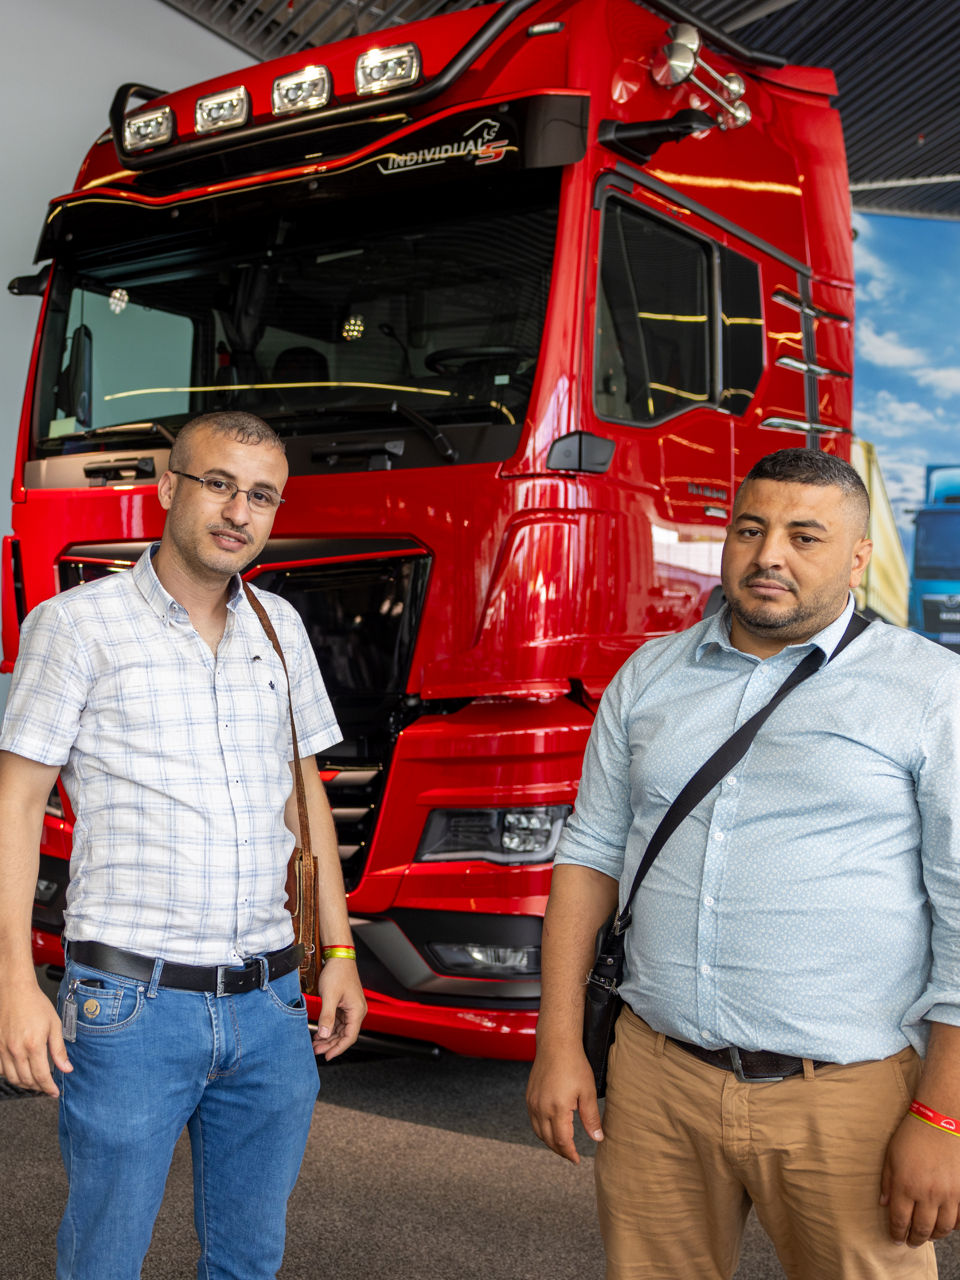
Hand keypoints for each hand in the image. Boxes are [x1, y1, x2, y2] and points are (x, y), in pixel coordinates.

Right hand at [0, 979, 71, 1096]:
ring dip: (24, 1084)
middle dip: (38, 1087)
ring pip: (12, 1078)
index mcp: (33, 1045)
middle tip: (46, 1087)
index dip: (49, 1088)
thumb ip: (59, 1050)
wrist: (15, 991)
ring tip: (35, 1082)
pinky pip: (1, 1070)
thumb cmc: (35, 1004)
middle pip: (26, 1080)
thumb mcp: (54, 1025)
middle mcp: (16, 1050)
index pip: (41, 1076)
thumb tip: (66, 1068)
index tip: (54, 1092)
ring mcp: (3, 1049)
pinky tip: (18, 1072)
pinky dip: (10, 1075)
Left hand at [311, 958, 366, 1059]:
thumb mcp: (330, 996)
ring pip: (341, 1029)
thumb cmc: (338, 973)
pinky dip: (329, 1028)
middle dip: (331, 1044)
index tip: (327, 1056)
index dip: (338, 1048)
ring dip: (329, 1037)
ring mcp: (351, 1008)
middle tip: (316, 1050)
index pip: (349, 1037)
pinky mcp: (345, 1005)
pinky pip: (338, 1022)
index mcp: (357, 1011)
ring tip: (316, 1044)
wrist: (339, 957)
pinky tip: (320, 1032)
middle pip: (345, 1035)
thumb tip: (324, 1035)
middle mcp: (357, 1011)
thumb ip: (327, 1017)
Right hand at [526, 1041, 603, 1163]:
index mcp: (557, 1109)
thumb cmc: (574, 1065)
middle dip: (560, 1150)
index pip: (562, 1141)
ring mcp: (533, 1102)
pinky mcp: (529, 1096)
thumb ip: (591, 1118)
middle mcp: (541, 1108)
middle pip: (548, 1139)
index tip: (577, 1160)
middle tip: (571, 1156)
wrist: (556, 1044)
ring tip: (562, 1145)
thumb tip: (597, 1138)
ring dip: (550, 1142)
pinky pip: (533, 1120)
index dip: (570, 1153)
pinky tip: (550, 1129)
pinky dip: (541, 1130)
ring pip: (538, 1132)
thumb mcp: (588, 1092)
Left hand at [881, 1111, 959, 1244]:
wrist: (940, 1121)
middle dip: (914, 1239)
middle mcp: (927, 1194)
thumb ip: (887, 1182)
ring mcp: (948, 1194)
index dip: (897, 1233)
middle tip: (911, 1242)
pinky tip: (946, 1225)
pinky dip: (953, 1226)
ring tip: (927, 1235)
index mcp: (906, 1186)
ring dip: (934, 1235)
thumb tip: (883, 1204)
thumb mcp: (890, 1156)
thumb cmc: (911, 1136)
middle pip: (922, 1229)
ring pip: (942, 1228)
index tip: (895, 1238)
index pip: (900, 1220)